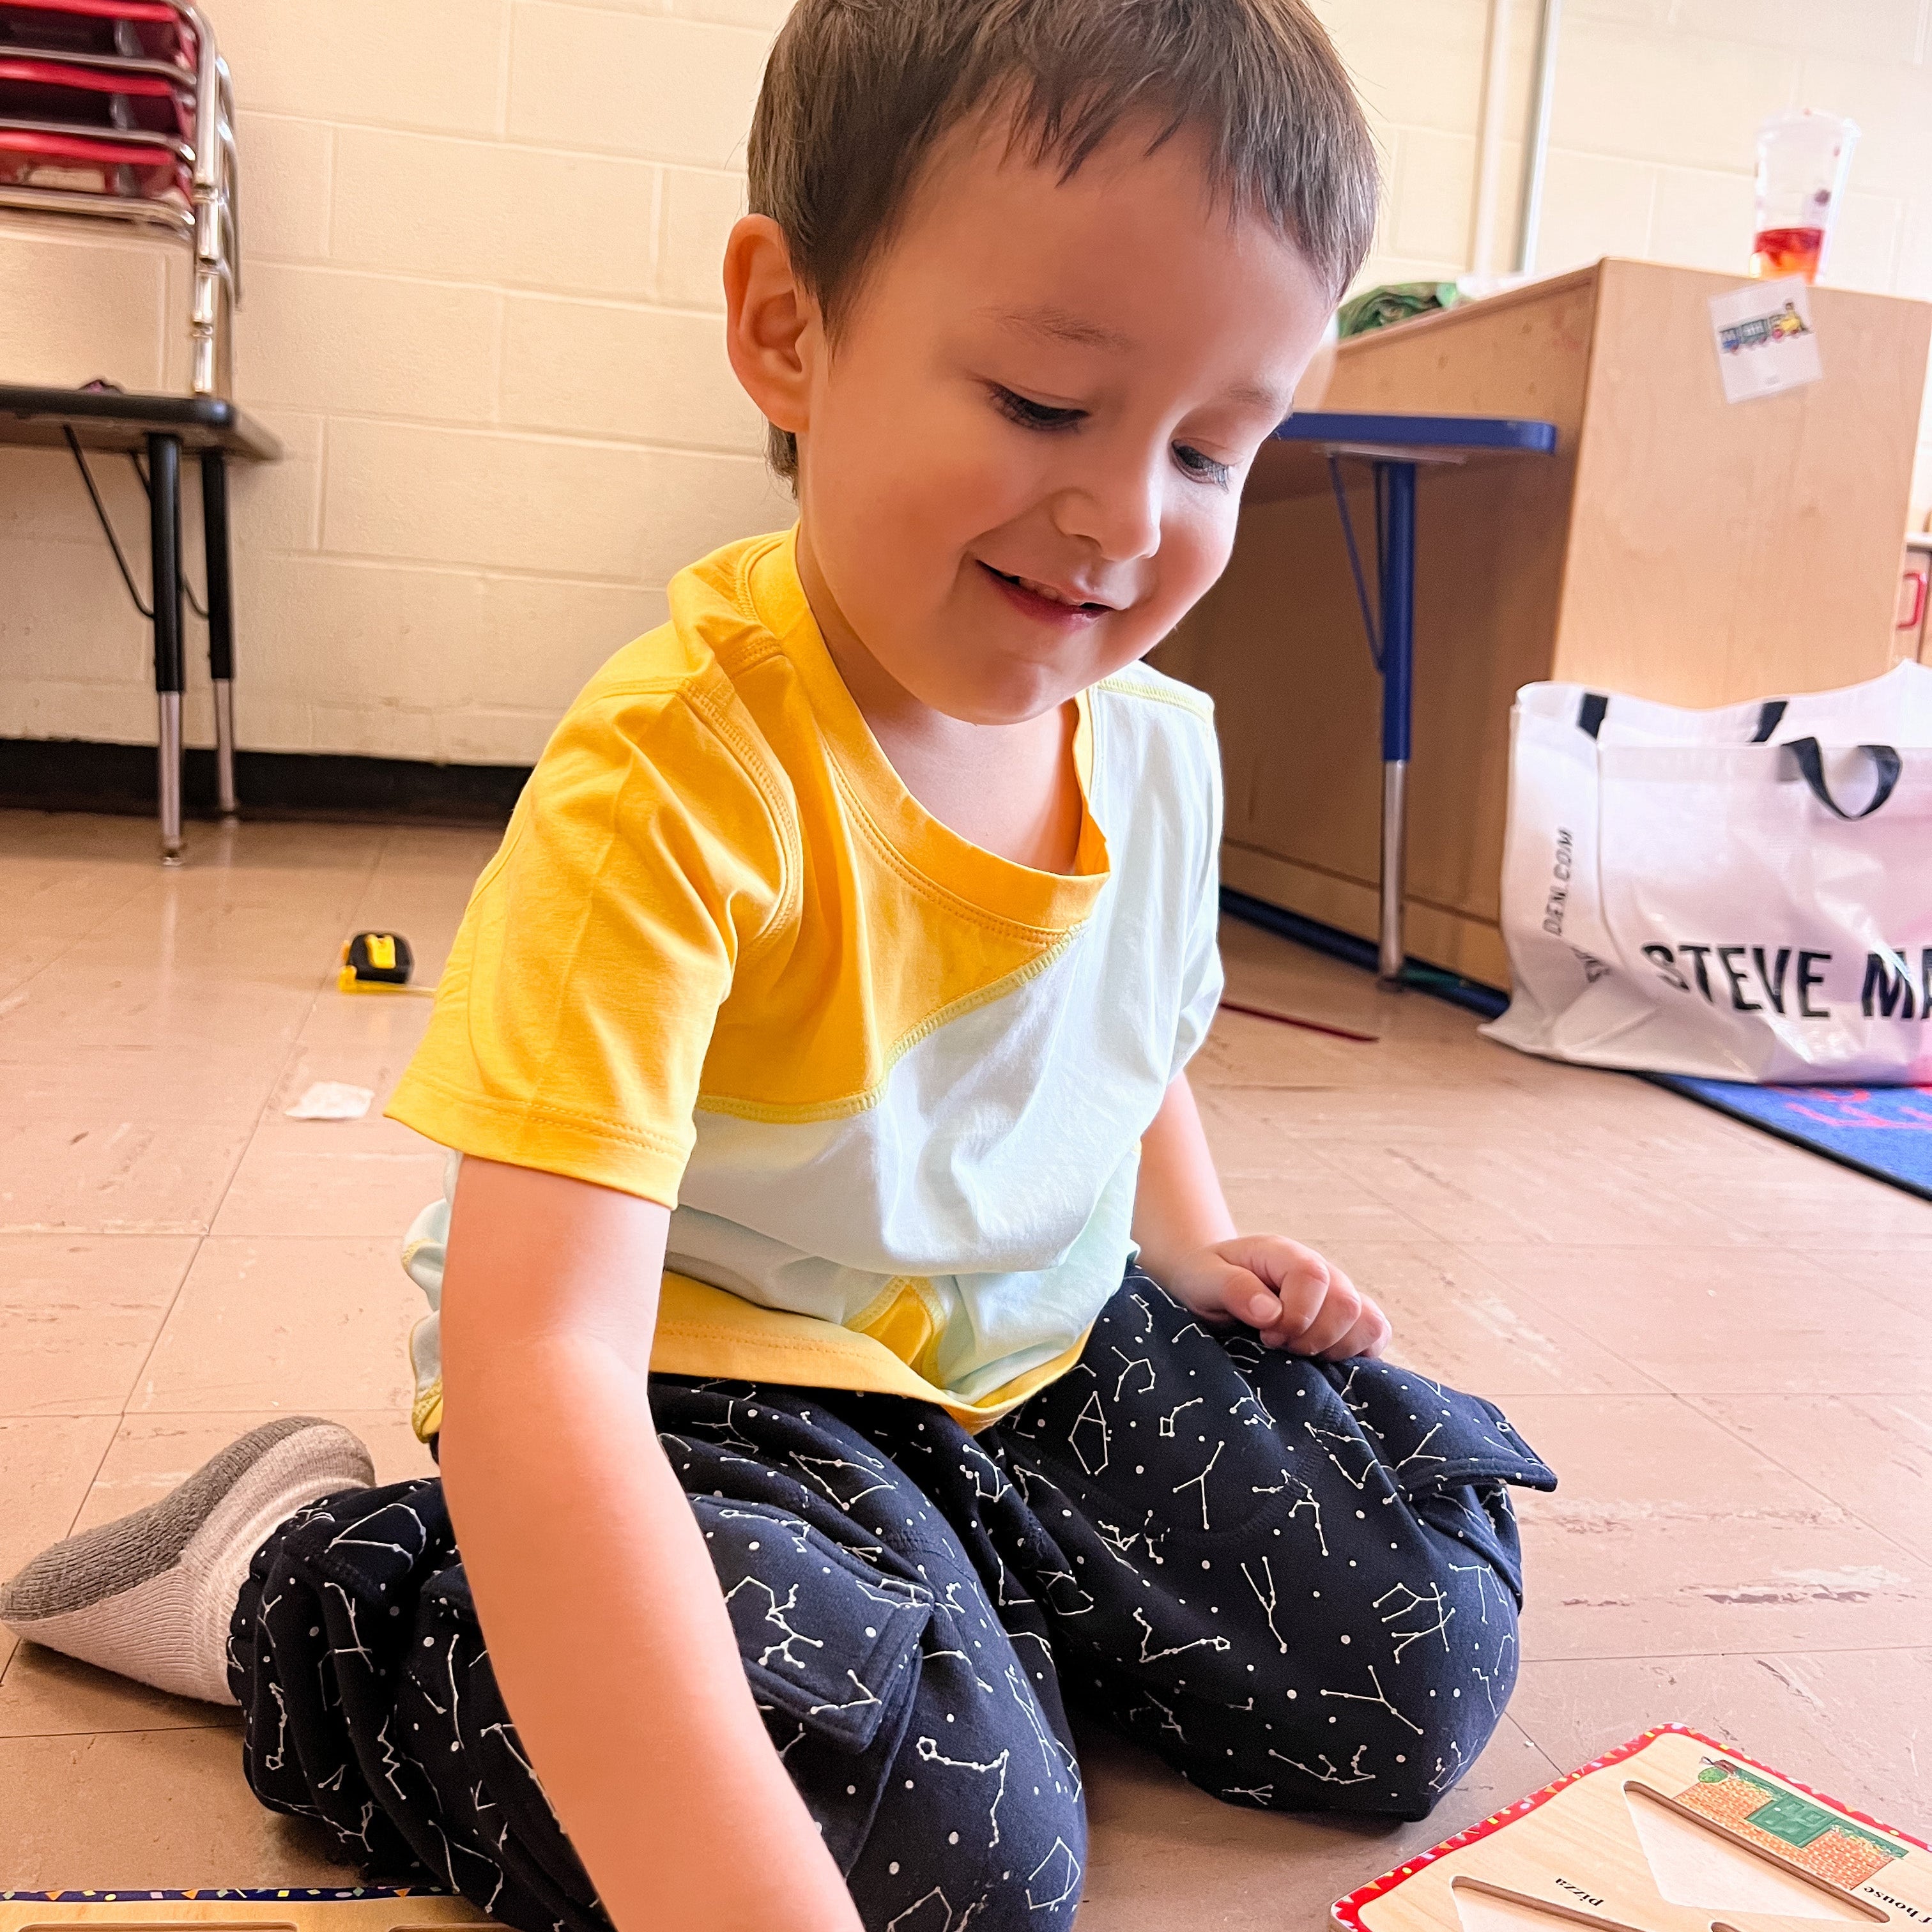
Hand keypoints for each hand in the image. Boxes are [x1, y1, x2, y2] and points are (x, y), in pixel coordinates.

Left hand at [1163, 1234, 1390, 1358]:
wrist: (1212, 1284)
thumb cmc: (1205, 1279)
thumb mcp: (1202, 1278)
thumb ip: (1233, 1288)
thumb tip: (1270, 1313)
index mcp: (1284, 1254)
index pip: (1313, 1277)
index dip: (1296, 1315)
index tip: (1267, 1334)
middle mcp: (1321, 1272)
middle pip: (1347, 1304)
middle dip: (1313, 1338)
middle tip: (1278, 1345)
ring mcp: (1337, 1295)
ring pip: (1369, 1323)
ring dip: (1336, 1349)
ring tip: (1299, 1353)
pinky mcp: (1346, 1321)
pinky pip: (1375, 1335)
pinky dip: (1356, 1354)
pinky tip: (1321, 1360)